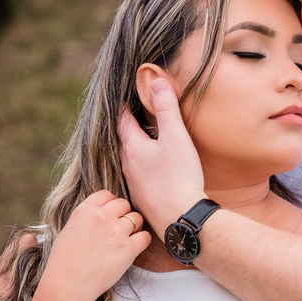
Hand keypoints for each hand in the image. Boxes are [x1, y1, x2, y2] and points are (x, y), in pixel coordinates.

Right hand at [38, 191, 150, 300]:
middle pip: (124, 204)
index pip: (106, 194)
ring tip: (125, 240)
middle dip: (123, 215)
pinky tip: (132, 249)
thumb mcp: (69, 230)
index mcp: (84, 210)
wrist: (67, 286)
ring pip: (137, 218)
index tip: (110, 215)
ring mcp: (116, 232)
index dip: (110, 205)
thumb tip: (100, 213)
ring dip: (133, 228)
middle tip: (118, 230)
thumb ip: (86, 217)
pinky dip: (141, 242)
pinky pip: (145, 236)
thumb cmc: (64, 263)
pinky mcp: (128, 248)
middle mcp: (101, 217)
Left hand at [118, 78, 206, 235]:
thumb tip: (156, 81)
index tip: (124, 94)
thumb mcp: (175, 137)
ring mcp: (133, 182)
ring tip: (141, 137)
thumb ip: (166, 109)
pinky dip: (141, 165)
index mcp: (132, 147)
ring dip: (134, 146)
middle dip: (127, 125)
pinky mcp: (142, 197)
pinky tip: (151, 168)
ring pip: (129, 158)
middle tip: (131, 112)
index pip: (122, 119)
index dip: (124, 104)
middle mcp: (127, 164)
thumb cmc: (179, 177)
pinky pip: (137, 174)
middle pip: (123, 138)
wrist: (180, 218)